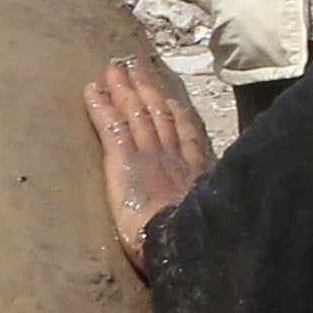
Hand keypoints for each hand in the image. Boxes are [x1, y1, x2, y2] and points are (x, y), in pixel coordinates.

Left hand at [84, 59, 212, 279]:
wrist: (182, 244)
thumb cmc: (195, 243)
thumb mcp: (212, 223)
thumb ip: (210, 211)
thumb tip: (222, 216)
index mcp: (194, 176)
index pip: (186, 138)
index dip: (178, 117)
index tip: (173, 102)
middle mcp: (172, 158)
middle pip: (159, 116)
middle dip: (149, 91)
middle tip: (139, 69)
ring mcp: (148, 155)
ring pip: (136, 113)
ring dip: (125, 89)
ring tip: (115, 68)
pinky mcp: (124, 160)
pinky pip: (111, 126)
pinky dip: (101, 106)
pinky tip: (91, 89)